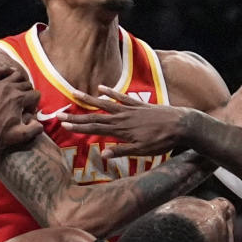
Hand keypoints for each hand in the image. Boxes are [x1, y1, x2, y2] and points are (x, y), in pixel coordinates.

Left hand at [0, 67, 42, 149]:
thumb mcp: (20, 136)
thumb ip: (35, 129)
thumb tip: (39, 123)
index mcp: (19, 99)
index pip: (36, 95)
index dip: (34, 104)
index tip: (27, 112)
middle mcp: (9, 88)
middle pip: (27, 84)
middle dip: (29, 94)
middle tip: (23, 104)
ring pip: (15, 75)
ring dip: (20, 81)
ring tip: (18, 90)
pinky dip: (5, 71)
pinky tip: (8, 75)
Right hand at [58, 87, 192, 158]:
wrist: (181, 124)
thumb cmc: (162, 141)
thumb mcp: (142, 151)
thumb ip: (122, 151)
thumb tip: (103, 154)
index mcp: (121, 130)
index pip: (95, 128)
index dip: (78, 127)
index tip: (63, 124)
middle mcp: (122, 117)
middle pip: (95, 116)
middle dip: (77, 115)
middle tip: (59, 112)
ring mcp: (130, 109)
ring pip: (105, 104)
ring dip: (88, 99)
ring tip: (74, 93)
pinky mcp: (138, 104)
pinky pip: (121, 97)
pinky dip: (110, 92)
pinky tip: (100, 88)